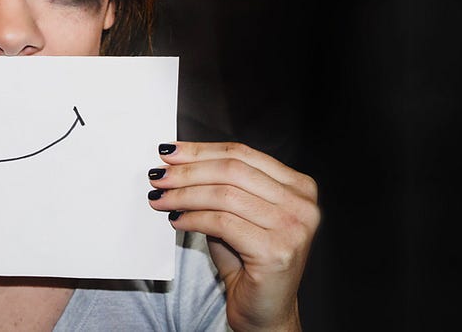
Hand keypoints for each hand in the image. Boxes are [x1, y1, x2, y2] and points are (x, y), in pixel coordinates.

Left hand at [148, 142, 319, 331]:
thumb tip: (176, 163)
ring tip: (160, 198)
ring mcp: (293, 228)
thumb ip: (219, 186)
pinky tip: (175, 220)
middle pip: (232, 170)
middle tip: (158, 175)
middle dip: (188, 171)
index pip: (242, 154)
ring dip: (184, 195)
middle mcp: (302, 204)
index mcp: (298, 187)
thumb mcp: (237, 215)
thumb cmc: (248, 263)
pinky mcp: (276, 251)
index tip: (169, 152)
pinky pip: (221, 223)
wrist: (265, 311)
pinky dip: (192, 219)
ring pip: (224, 195)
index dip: (201, 151)